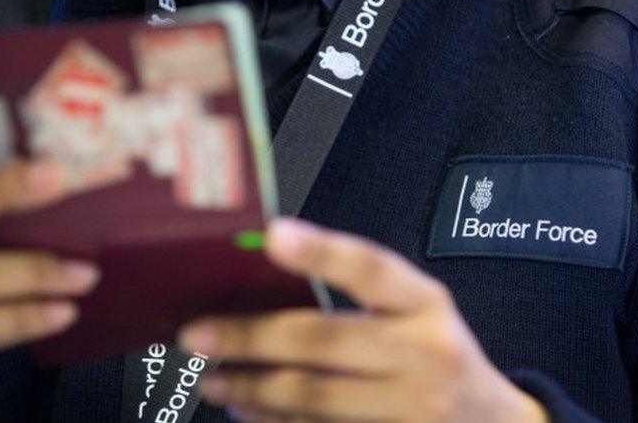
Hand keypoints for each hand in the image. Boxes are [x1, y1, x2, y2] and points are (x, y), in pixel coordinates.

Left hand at [180, 219, 547, 422]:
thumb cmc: (438, 354)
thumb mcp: (418, 312)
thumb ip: (362, 293)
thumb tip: (269, 277)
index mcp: (427, 304)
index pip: (373, 269)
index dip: (323, 251)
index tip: (273, 235)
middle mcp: (425, 354)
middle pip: (326, 340)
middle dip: (252, 337)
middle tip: (198, 335)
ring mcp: (412, 409)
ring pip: (314, 396)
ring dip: (253, 387)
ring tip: (213, 378)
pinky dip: (276, 422)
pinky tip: (248, 410)